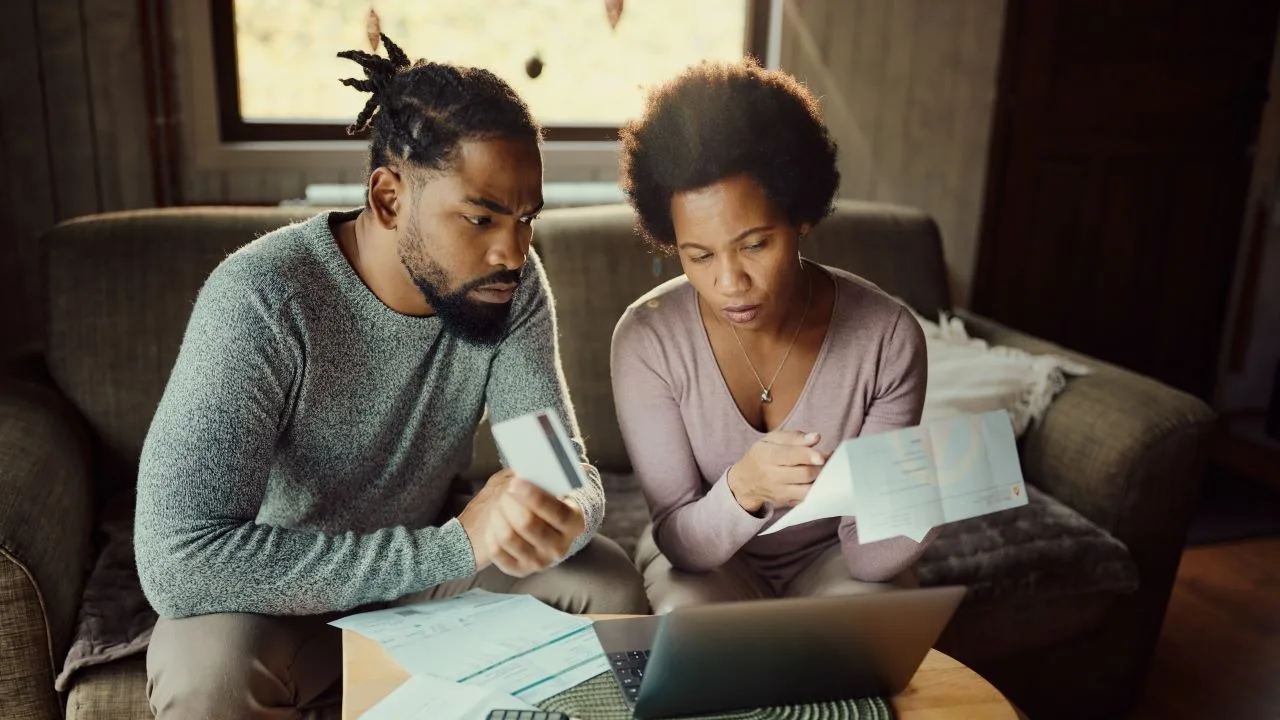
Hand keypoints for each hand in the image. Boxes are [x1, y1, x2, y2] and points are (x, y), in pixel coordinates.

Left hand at [457, 469, 585, 575]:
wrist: (544, 529)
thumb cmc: (545, 501)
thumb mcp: (550, 487)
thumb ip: (541, 476)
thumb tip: (526, 464)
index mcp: (574, 523)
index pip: (558, 512)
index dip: (535, 497)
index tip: (516, 482)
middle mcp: (560, 547)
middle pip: (528, 524)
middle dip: (510, 503)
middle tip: (505, 491)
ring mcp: (540, 562)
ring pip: (508, 536)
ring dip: (498, 514)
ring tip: (498, 502)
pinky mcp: (520, 570)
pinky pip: (497, 550)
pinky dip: (491, 531)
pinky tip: (495, 520)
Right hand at [726, 430, 826, 513]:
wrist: (746, 481)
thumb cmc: (763, 456)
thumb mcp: (772, 440)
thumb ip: (794, 437)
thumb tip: (815, 437)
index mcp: (767, 456)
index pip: (789, 456)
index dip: (807, 455)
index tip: (822, 455)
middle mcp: (772, 476)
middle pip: (803, 474)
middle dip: (821, 466)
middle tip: (830, 458)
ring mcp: (780, 492)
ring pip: (807, 490)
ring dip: (822, 480)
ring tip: (828, 470)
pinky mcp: (788, 503)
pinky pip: (808, 500)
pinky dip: (818, 491)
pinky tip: (821, 481)